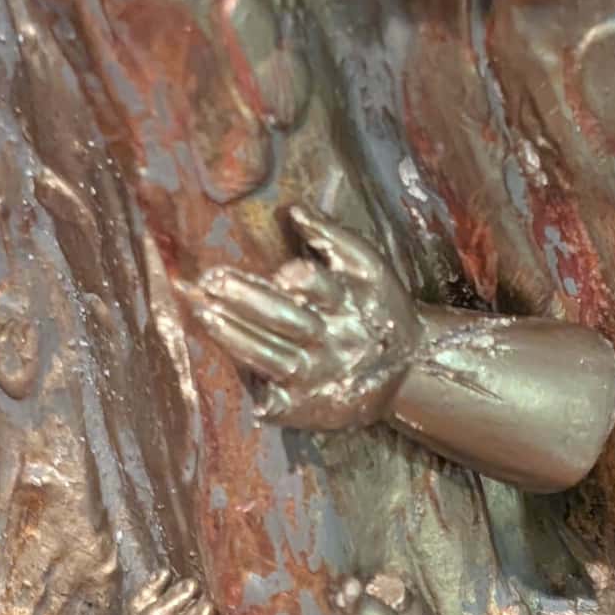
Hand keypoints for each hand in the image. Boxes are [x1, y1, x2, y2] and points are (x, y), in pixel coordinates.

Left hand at [182, 203, 418, 431]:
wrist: (409, 365)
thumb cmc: (379, 306)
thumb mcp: (368, 266)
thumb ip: (332, 236)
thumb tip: (294, 209)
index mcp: (348, 302)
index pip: (325, 289)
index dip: (307, 282)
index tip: (284, 273)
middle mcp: (332, 340)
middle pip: (288, 321)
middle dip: (248, 301)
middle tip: (211, 281)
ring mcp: (319, 375)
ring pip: (274, 357)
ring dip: (237, 338)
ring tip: (205, 314)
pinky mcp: (309, 404)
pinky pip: (281, 403)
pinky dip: (264, 398)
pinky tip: (242, 388)